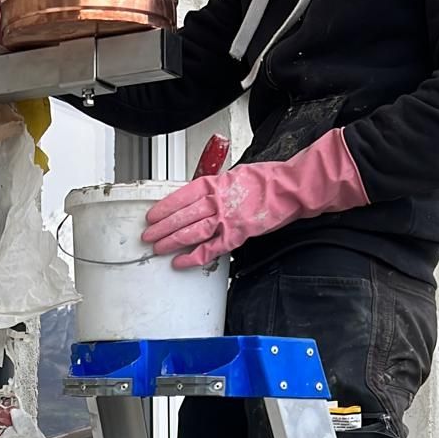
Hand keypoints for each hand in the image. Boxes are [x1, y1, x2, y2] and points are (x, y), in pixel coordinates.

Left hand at [142, 130, 367, 266]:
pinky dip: (194, 256)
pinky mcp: (238, 234)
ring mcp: (227, 219)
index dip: (164, 207)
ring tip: (158, 248)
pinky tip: (181, 262)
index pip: (181, 197)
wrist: (291, 188)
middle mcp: (217, 201)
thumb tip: (200, 196)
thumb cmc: (267, 181)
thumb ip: (216, 188)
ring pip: (192, 232)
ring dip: (172, 241)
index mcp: (215, 184)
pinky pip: (211, 249)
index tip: (152, 215)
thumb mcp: (235, 176)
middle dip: (162, 227)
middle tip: (148, 235)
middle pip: (182, 216)